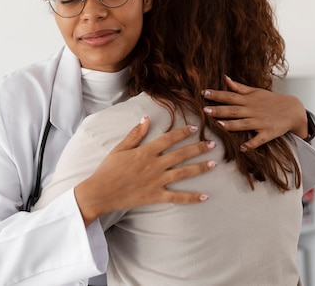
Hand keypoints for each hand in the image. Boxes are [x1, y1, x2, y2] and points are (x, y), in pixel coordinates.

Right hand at [75, 116, 215, 225]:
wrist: (100, 192)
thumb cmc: (107, 169)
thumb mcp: (119, 148)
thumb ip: (134, 134)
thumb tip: (145, 118)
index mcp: (145, 152)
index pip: (168, 139)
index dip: (182, 133)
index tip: (194, 128)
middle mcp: (154, 165)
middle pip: (181, 154)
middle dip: (198, 148)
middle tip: (213, 144)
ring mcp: (156, 181)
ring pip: (183, 173)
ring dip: (200, 168)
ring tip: (214, 164)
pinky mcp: (156, 196)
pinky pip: (177, 197)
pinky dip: (192, 197)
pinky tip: (205, 196)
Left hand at [201, 75, 308, 150]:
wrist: (293, 110)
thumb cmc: (271, 100)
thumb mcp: (256, 91)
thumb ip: (239, 87)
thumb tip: (225, 78)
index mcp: (248, 100)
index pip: (229, 96)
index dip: (217, 95)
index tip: (203, 93)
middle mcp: (253, 111)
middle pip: (233, 111)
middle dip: (219, 110)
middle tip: (205, 110)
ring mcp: (260, 122)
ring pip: (243, 124)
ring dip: (231, 125)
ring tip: (219, 125)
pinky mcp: (268, 133)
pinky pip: (258, 140)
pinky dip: (251, 144)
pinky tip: (242, 148)